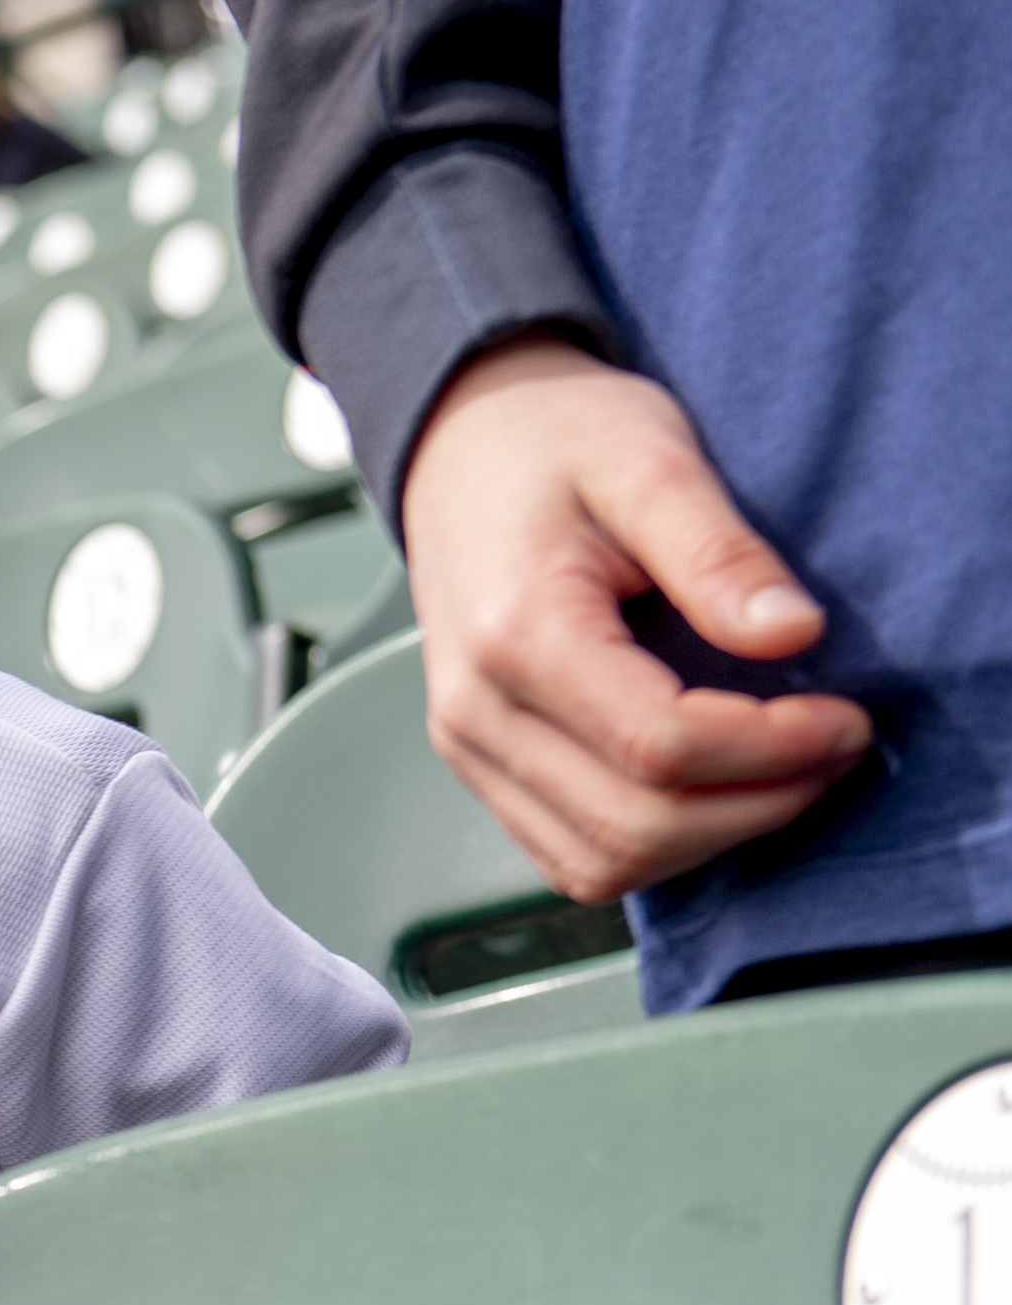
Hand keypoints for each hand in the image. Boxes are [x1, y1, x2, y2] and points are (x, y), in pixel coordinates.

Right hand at [398, 334, 868, 900]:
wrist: (461, 447)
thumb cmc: (551, 443)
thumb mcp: (650, 461)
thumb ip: (719, 551)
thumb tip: (792, 633)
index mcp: (517, 633)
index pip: (659, 745)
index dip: (772, 749)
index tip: (843, 716)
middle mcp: (475, 710)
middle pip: (635, 825)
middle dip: (758, 802)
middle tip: (830, 747)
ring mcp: (468, 748)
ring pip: (603, 861)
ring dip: (711, 836)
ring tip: (777, 773)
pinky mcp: (482, 767)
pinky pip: (571, 857)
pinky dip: (656, 845)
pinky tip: (709, 789)